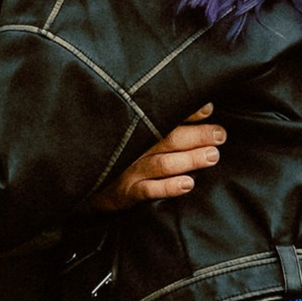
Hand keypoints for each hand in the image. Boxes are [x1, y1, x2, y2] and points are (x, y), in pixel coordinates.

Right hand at [96, 105, 222, 207]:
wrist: (82, 179)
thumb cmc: (119, 152)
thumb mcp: (134, 131)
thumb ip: (164, 119)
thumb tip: (206, 108)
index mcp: (137, 127)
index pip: (165, 115)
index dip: (188, 112)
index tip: (208, 110)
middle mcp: (134, 146)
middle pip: (169, 138)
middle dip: (197, 136)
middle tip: (220, 135)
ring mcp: (130, 169)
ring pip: (163, 163)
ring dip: (189, 159)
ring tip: (212, 156)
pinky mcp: (126, 192)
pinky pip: (149, 190)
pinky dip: (169, 187)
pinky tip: (188, 184)